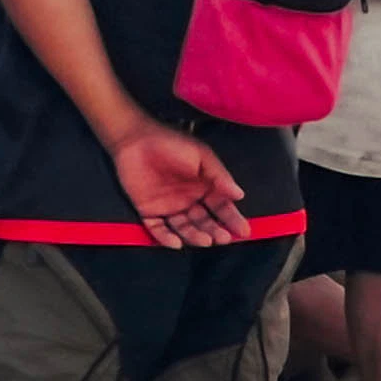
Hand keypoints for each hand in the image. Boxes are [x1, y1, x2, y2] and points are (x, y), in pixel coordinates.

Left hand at [108, 123, 248, 244]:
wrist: (136, 138)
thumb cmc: (170, 143)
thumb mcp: (201, 156)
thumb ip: (219, 176)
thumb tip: (239, 194)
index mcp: (205, 188)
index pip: (222, 208)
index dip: (233, 220)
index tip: (244, 231)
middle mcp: (189, 201)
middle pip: (205, 222)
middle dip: (216, 231)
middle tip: (224, 238)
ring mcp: (169, 207)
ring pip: (184, 228)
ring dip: (195, 236)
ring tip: (205, 240)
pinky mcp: (148, 210)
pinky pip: (158, 228)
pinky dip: (165, 237)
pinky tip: (176, 242)